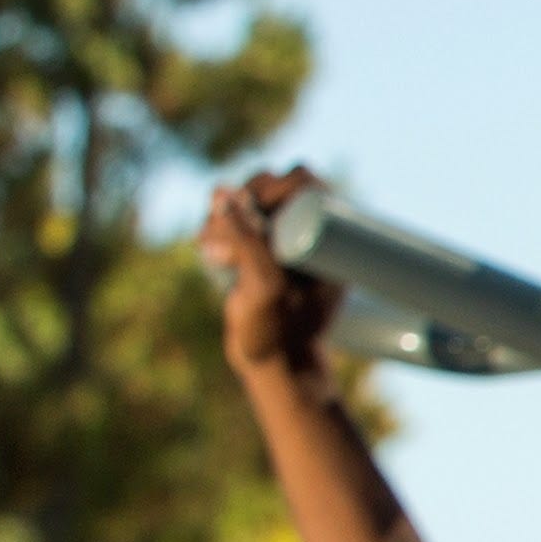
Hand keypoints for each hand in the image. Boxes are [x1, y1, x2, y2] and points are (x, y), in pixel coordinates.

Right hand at [200, 168, 338, 381]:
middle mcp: (307, 230)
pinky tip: (210, 251)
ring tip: (216, 252)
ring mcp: (279, 237)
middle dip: (240, 202)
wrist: (273, 361)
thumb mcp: (264, 284)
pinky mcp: (254, 248)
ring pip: (243, 200)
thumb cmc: (279, 328)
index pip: (302, 180)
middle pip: (268, 185)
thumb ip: (248, 241)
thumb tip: (225, 193)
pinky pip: (229, 219)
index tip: (252, 210)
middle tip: (224, 237)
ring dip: (221, 217)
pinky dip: (214, 228)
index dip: (272, 186)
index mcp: (329, 232)